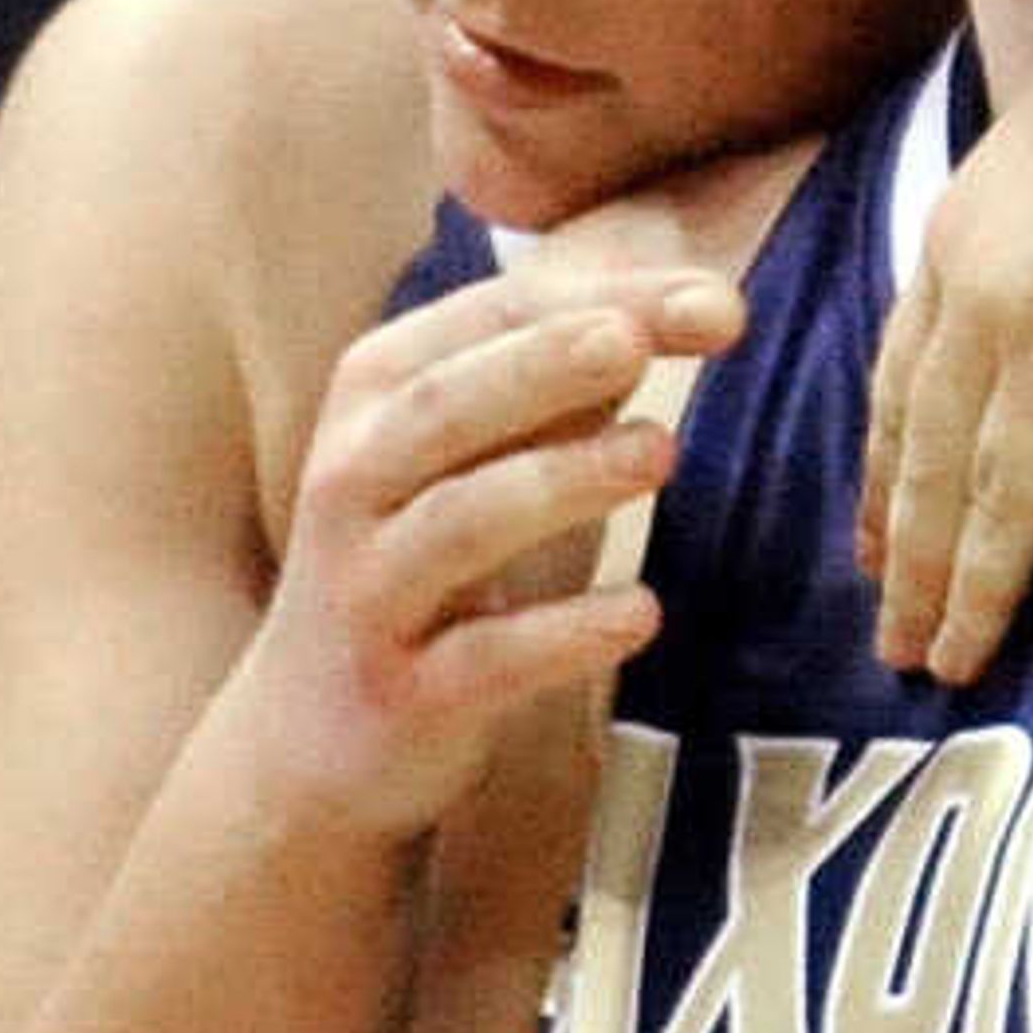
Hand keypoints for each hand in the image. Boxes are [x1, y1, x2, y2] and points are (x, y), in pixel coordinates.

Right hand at [246, 254, 739, 840]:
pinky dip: (563, 633)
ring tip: (659, 452)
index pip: (494, 321)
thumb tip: (691, 306)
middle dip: (547, 365)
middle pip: (451, 405)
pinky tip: (643, 613)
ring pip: (461, 523)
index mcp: (377, 393)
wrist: (313, 732)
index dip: (604, 301)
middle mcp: (355, 477)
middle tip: (639, 339)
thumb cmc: (419, 558)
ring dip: (560, 481)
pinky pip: (485, 656)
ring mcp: (371, 588)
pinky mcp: (402, 691)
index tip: (720, 300)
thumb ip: (559, 385)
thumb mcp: (469, 453)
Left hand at [862, 0, 1032, 689]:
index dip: (880, 479)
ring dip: (978, 595)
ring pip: (1003, 494)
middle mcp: (989, 284)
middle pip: (930, 456)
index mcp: (961, 229)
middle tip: (896, 652)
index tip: (872, 553)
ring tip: (959, 673)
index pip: (896, 383)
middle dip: (909, 565)